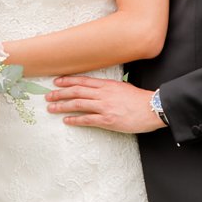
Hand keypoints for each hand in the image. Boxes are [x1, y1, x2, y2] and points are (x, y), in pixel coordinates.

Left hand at [47, 75, 162, 133]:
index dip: (67, 81)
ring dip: (62, 106)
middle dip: (60, 93)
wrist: (153, 108)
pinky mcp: (108, 120)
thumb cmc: (139, 99)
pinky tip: (66, 120)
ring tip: (51, 108)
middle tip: (48, 96)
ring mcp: (104, 107)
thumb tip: (96, 89)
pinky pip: (87, 120)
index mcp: (106, 85)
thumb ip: (108, 88)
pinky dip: (75, 120)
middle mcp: (103, 94)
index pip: (82, 81)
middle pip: (76, 92)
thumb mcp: (122, 87)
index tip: (56, 82)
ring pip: (78, 104)